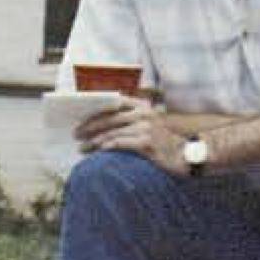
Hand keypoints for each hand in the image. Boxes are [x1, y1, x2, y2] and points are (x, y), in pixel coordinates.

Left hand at [74, 97, 188, 175]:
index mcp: (142, 106)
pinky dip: (107, 147)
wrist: (184, 155)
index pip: (113, 104)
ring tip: (83, 147)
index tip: (81, 119)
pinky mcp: (146, 142)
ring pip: (112, 132)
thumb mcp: (149, 123)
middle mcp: (144, 114)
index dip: (96, 111)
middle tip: (76, 134)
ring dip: (94, 141)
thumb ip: (130, 119)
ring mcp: (145, 127)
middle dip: (89, 127)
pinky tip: (98, 151)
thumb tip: (102, 125)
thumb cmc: (163, 141)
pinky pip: (120, 143)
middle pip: (109, 118)